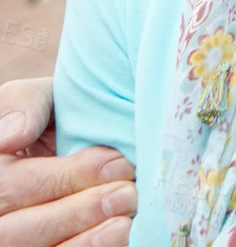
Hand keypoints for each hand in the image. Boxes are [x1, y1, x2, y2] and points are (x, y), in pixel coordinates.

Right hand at [0, 77, 133, 246]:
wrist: (85, 137)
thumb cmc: (58, 117)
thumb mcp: (40, 100)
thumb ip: (24, 105)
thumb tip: (12, 136)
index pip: (11, 187)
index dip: (64, 178)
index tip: (116, 162)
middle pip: (15, 232)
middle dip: (77, 212)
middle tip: (128, 193)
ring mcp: (13, 238)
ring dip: (83, 243)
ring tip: (124, 222)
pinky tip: (117, 238)